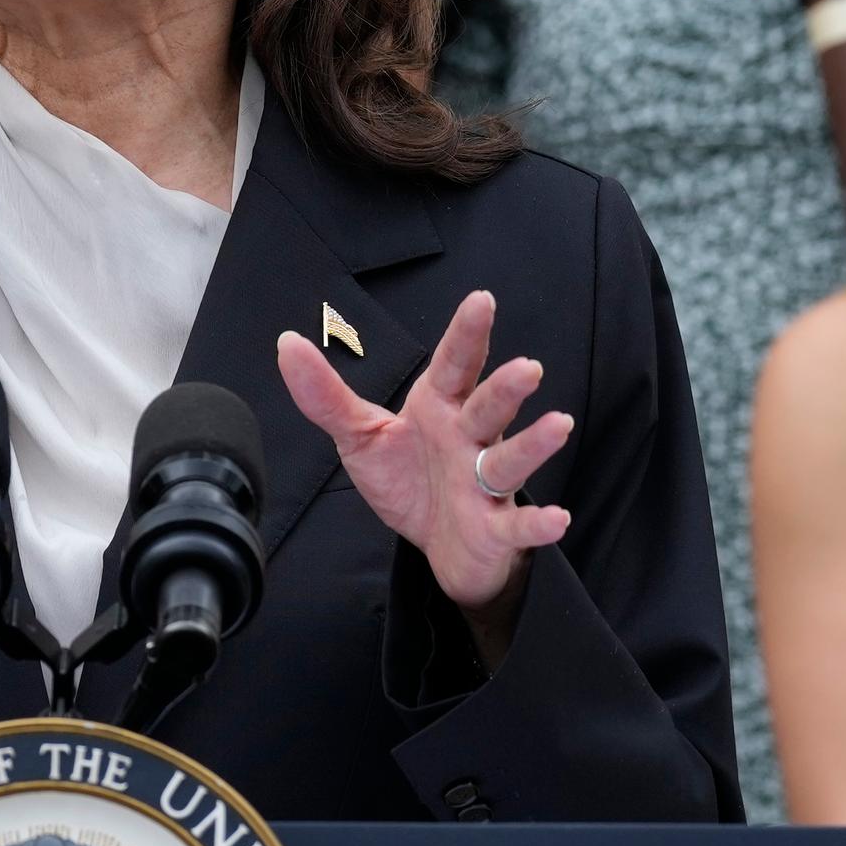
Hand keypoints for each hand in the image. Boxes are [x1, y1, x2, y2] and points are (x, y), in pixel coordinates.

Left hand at [277, 289, 570, 653]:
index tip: (482, 301)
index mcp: (440, 407)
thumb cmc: (408, 478)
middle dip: (506, 388)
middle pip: (489, 408)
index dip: (468, 334)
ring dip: (534, 444)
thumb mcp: (359, 435)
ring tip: (558, 425)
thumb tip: (287, 342)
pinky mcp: (496, 527)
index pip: (455, 364)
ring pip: (510, 459)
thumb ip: (325, 394)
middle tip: (527, 368)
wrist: (435, 545)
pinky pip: (518, 523)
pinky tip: (557, 518)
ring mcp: (486, 482)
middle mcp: (470, 438)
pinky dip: (538, 523)